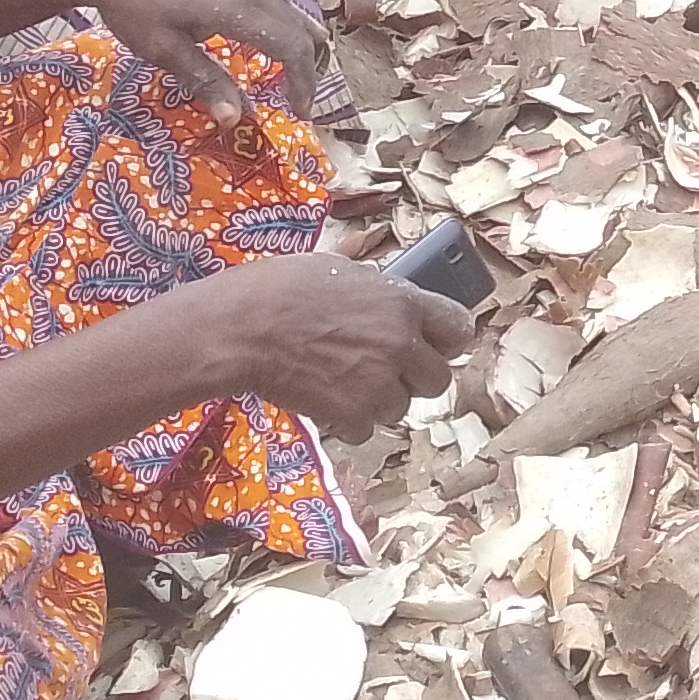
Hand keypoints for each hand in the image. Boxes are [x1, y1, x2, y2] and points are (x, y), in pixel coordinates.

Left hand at [55, 0, 327, 120]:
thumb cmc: (132, 8)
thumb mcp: (164, 51)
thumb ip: (205, 80)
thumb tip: (236, 119)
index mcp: (234, 7)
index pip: (289, 46)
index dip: (301, 81)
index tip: (300, 112)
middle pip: (296, 27)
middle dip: (305, 67)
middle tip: (301, 100)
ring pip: (288, 10)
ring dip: (299, 43)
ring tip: (301, 72)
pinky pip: (273, 0)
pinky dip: (285, 25)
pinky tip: (278, 36)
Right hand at [210, 250, 476, 433]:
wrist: (240, 329)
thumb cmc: (276, 290)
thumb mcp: (335, 270)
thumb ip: (371, 289)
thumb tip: (378, 286)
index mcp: (402, 302)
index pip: (458, 327)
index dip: (448, 339)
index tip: (436, 345)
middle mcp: (400, 344)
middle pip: (438, 379)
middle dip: (414, 379)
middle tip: (387, 372)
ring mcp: (378, 383)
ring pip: (400, 408)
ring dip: (378, 402)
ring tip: (344, 384)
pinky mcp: (351, 415)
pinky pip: (365, 430)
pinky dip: (347, 422)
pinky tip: (325, 402)